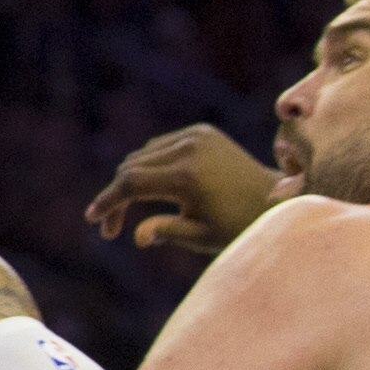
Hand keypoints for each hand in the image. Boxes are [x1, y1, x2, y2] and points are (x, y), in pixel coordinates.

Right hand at [83, 125, 288, 254]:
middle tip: (111, 227)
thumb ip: (167, 232)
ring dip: (131, 180)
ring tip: (128, 210)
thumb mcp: (203, 237)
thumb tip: (137, 237)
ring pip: (143, 155)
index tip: (93, 218)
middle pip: (132, 167)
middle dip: (117, 196)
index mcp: (187, 176)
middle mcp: (189, 148)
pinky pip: (161, 146)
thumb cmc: (240, 226)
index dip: (108, 201)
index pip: (130, 183)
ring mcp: (196, 135)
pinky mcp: (202, 131)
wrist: (277, 200)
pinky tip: (151, 188)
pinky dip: (150, 164)